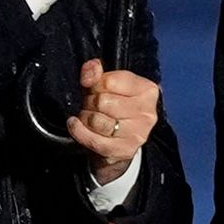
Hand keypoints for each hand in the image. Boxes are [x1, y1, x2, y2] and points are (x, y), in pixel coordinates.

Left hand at [71, 61, 159, 177]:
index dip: (95, 84)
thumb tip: (90, 72)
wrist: (120, 142)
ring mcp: (138, 133)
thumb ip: (96, 72)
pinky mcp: (125, 150)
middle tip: (91, 105)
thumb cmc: (113, 108)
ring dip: (85, 117)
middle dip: (89, 102)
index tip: (94, 89)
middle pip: (102, 101)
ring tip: (88, 117)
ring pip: (96, 120)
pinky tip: (76, 125)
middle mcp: (147, 112)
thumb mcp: (106, 85)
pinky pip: (93, 140)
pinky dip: (78, 131)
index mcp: (147, 90)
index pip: (110, 81)